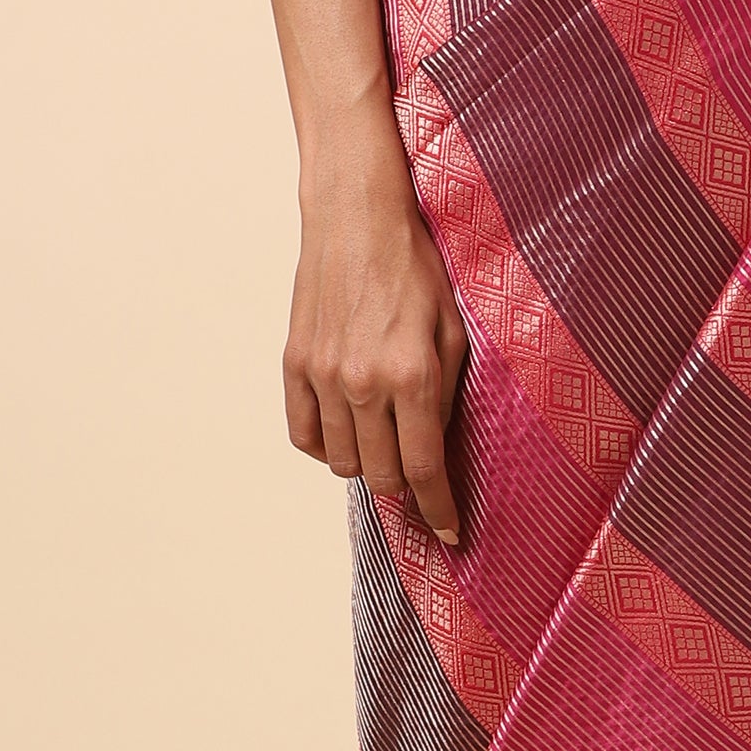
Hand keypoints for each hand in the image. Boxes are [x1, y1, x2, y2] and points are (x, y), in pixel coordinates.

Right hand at [284, 123, 469, 546]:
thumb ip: (449, 394)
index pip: (426, 470)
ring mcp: (323, 376)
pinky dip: (325, 445)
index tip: (451, 533)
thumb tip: (440, 449)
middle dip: (406, 488)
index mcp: (413, 376)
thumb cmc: (417, 267)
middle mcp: (364, 384)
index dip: (440, 511)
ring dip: (366, 464)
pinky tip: (345, 429)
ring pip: (341, 462)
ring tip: (383, 441)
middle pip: (382, 476)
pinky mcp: (295, 364)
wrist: (358, 217)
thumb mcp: (455, 329)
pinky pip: (304, 436)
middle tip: (419, 475)